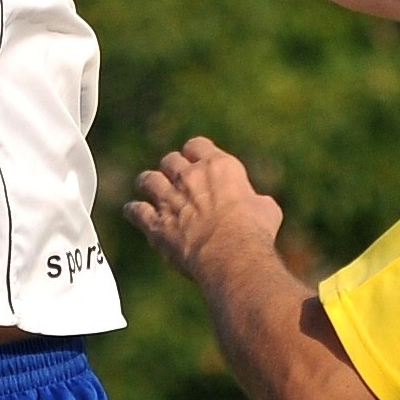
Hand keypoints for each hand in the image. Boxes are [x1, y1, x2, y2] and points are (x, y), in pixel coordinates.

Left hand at [124, 138, 286, 287]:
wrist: (231, 254)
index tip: (194, 161)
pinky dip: (133, 211)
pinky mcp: (156, 222)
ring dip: (149, 184)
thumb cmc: (254, 232)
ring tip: (150, 189)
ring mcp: (169, 198)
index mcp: (219, 167)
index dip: (193, 153)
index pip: (196, 145)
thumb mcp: (267, 209)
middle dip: (171, 169)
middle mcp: (190, 176)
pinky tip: (133, 212)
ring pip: (148, 179)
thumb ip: (254, 200)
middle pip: (170, 160)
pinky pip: (135, 210)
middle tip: (175, 181)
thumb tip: (257, 205)